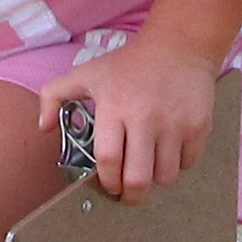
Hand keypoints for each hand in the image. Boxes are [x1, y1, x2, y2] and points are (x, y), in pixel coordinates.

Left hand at [37, 38, 219, 202]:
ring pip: (165, 177)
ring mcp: (175, 124)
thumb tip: (43, 128)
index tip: (109, 185)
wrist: (178, 45)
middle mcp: (145, 118)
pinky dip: (178, 165)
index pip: (109, 160)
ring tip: (149, 167)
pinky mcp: (198, 126)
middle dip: (132, 195)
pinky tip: (168, 150)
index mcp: (115, 107)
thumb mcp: (86, 73)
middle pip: (139, 179)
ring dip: (155, 180)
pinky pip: (188, 164)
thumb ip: (54, 96)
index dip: (108, 181)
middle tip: (129, 194)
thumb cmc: (128, 63)